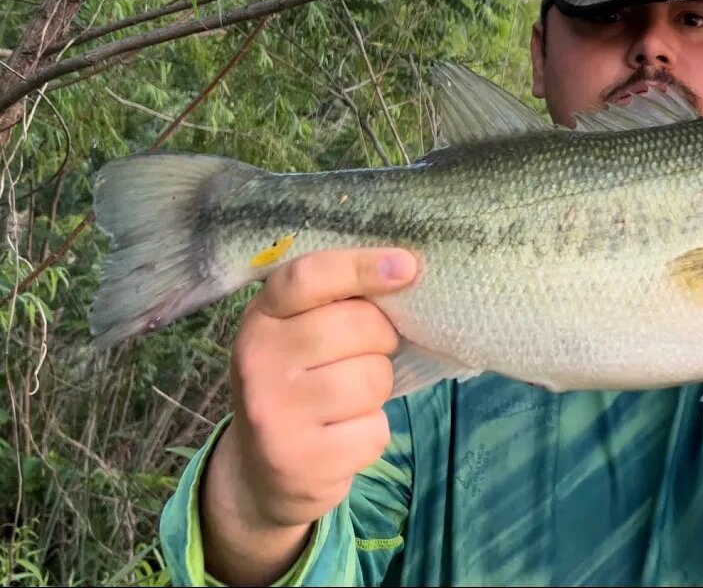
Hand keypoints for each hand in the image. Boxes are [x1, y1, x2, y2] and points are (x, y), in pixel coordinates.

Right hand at [200, 247, 417, 585]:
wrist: (261, 474)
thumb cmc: (299, 387)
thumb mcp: (298, 337)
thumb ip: (336, 304)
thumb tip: (406, 273)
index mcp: (261, 319)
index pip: (310, 277)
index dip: (361, 266)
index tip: (406, 266)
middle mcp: (258, 362)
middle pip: (359, 326)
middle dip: (382, 340)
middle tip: (367, 355)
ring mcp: (276, 414)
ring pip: (373, 379)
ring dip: (378, 389)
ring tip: (350, 400)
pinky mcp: (302, 461)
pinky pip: (374, 430)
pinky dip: (372, 433)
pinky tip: (343, 436)